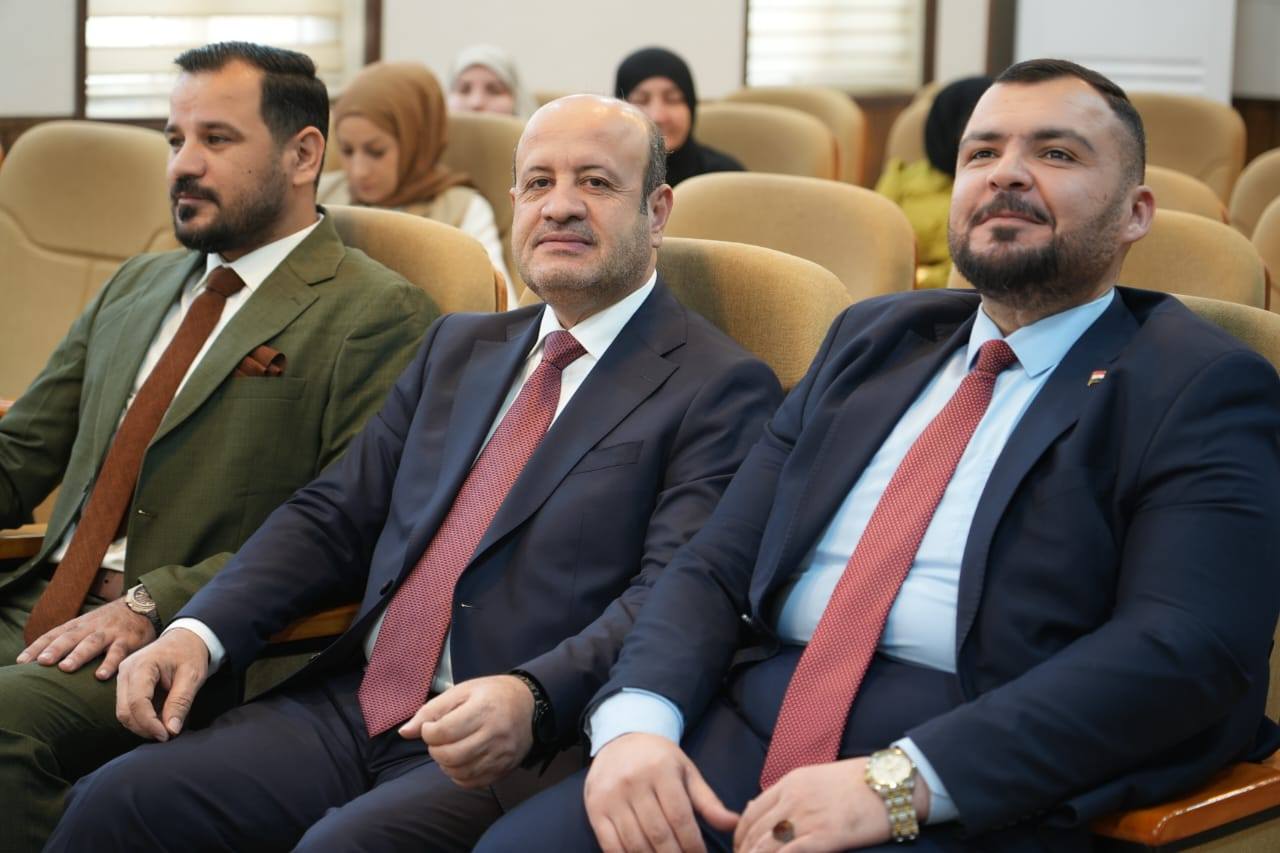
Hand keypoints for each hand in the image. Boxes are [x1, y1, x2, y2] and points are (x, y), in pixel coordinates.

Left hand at [17, 598, 155, 677]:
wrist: (144, 606)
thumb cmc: (110, 622)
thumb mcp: (88, 626)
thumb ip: (69, 640)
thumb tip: (41, 660)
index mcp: (78, 625)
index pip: (53, 635)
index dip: (37, 647)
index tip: (21, 661)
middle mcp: (92, 627)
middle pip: (70, 637)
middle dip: (55, 649)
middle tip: (42, 661)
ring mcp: (110, 633)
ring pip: (92, 643)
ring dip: (78, 655)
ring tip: (66, 667)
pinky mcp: (128, 640)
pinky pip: (119, 652)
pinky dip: (110, 663)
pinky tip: (101, 676)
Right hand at [114, 627, 208, 741]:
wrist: (185, 639)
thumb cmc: (189, 654)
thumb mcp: (192, 676)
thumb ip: (180, 702)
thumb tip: (171, 730)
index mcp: (142, 665)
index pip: (137, 702)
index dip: (150, 724)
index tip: (167, 736)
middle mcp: (125, 671)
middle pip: (125, 711)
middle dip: (144, 728)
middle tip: (167, 735)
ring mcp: (122, 677)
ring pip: (123, 712)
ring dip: (141, 726)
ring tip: (165, 728)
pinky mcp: (125, 684)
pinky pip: (127, 707)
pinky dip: (141, 719)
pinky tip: (158, 721)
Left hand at [398, 674, 534, 787]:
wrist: (530, 705)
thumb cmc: (492, 694)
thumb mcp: (462, 691)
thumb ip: (431, 710)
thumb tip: (405, 732)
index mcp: (483, 709)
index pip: (443, 732)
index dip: (428, 732)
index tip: (431, 727)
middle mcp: (494, 734)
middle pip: (450, 755)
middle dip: (434, 750)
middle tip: (438, 740)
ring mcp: (500, 754)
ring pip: (459, 772)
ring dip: (445, 763)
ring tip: (449, 749)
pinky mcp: (504, 768)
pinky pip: (472, 782)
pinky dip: (458, 775)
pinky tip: (460, 762)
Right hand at [584, 732, 737, 852]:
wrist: (621, 738)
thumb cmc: (659, 759)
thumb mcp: (687, 772)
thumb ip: (708, 801)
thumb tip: (734, 824)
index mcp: (661, 771)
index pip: (680, 818)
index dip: (693, 844)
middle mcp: (634, 782)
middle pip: (658, 834)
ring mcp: (611, 796)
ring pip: (635, 843)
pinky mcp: (595, 808)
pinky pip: (610, 844)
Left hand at [733, 758, 930, 851]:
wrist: (892, 783)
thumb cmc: (860, 781)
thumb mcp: (819, 777)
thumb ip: (793, 792)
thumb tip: (771, 808)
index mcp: (791, 782)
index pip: (753, 810)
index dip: (741, 832)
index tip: (740, 847)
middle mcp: (793, 798)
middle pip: (754, 830)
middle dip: (743, 850)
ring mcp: (807, 817)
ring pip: (766, 844)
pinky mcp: (824, 836)